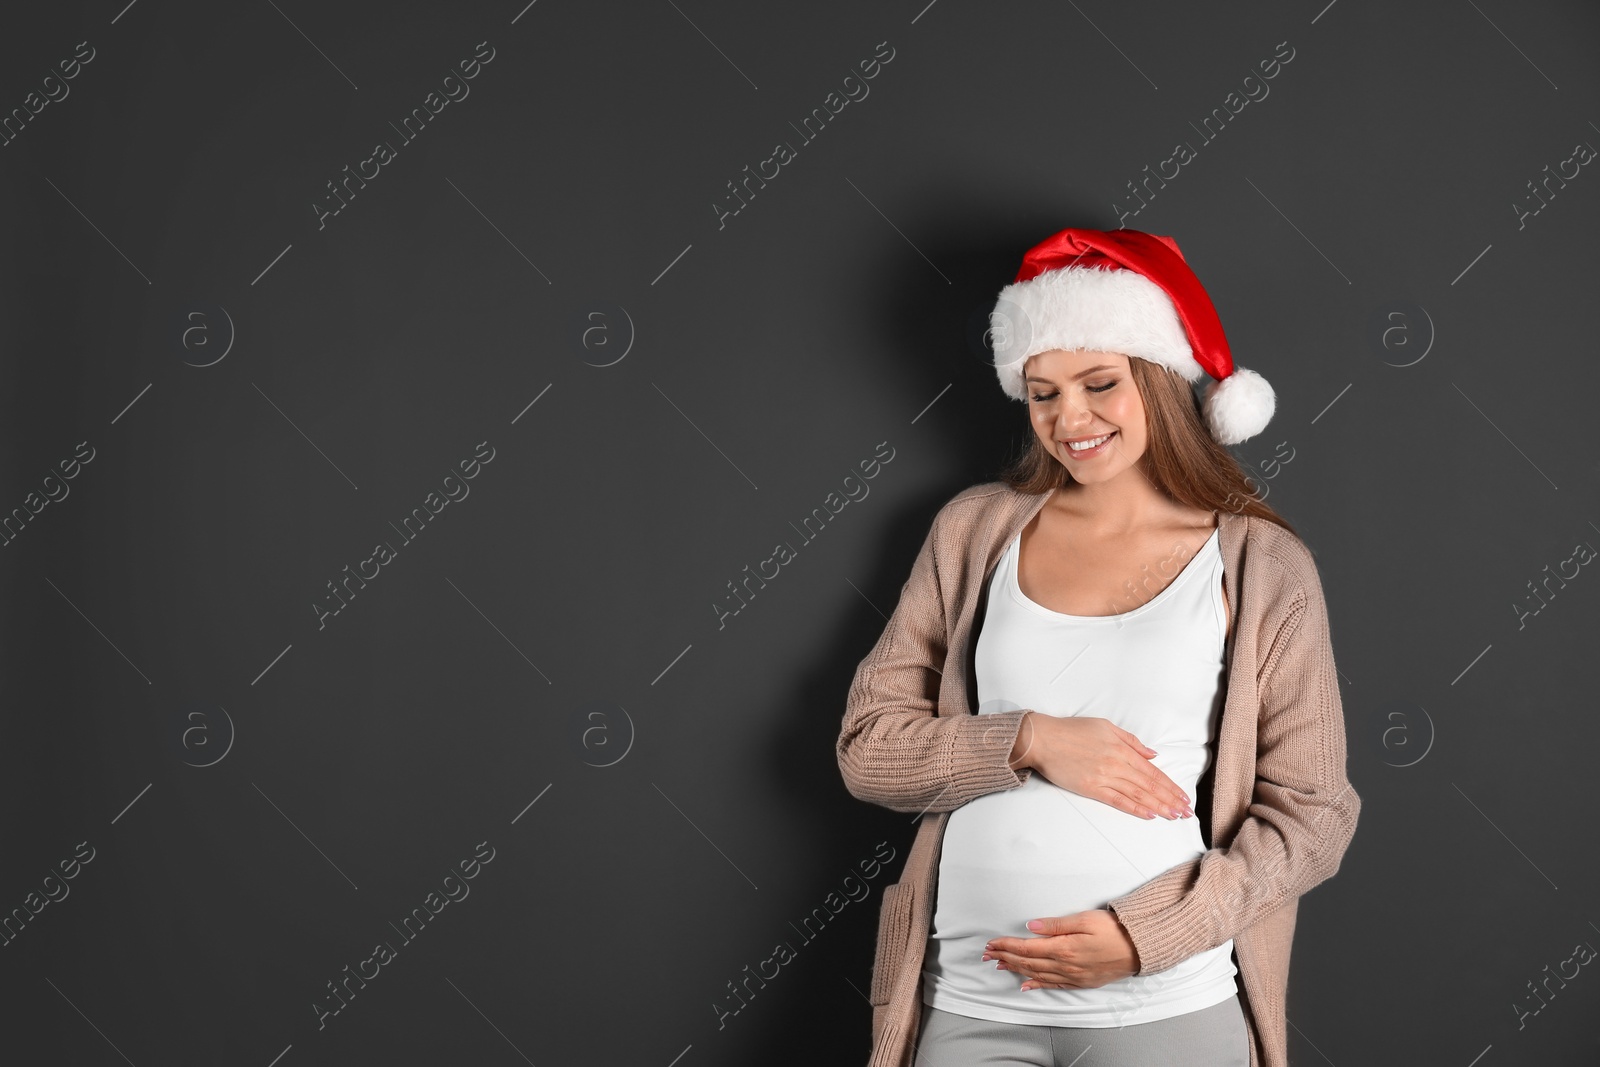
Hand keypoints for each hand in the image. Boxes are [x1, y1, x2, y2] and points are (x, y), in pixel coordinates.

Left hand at [982, 909, 1139, 990]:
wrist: (1139, 948)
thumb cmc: (1114, 930)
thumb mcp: (1084, 919)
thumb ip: (1055, 924)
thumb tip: (1031, 927)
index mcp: (1064, 948)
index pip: (1026, 948)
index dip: (1006, 945)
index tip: (992, 943)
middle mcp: (1065, 966)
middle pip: (1027, 962)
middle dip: (1004, 957)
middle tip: (987, 954)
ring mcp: (1073, 976)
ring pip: (1036, 974)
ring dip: (1015, 969)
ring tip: (999, 965)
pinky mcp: (1080, 981)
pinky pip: (1053, 985)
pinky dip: (1036, 984)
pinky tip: (1025, 984)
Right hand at [1009, 712, 1193, 820]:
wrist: (1044, 739)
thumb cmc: (1072, 730)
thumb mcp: (1106, 726)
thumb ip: (1131, 741)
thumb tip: (1152, 754)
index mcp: (1122, 749)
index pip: (1153, 771)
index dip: (1170, 786)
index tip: (1184, 797)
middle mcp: (1117, 764)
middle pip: (1150, 785)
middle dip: (1171, 800)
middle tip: (1186, 812)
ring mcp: (1104, 777)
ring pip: (1138, 795)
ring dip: (1159, 807)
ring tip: (1174, 816)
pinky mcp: (1091, 788)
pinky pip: (1118, 801)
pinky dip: (1135, 809)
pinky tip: (1149, 815)